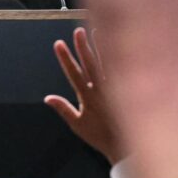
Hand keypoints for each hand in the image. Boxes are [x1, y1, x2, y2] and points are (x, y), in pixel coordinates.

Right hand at [45, 27, 123, 164]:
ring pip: (109, 63)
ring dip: (102, 47)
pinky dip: (123, 57)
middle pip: (91, 64)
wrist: (128, 147)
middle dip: (83, 46)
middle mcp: (102, 90)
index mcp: (87, 97)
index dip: (65, 58)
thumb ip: (64, 109)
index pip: (74, 73)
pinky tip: (123, 45)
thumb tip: (47, 97)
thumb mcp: (78, 126)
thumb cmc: (101, 136)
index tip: (58, 43)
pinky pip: (126, 70)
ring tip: (98, 31)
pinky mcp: (130, 90)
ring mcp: (116, 89)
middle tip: (78, 31)